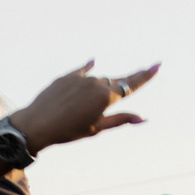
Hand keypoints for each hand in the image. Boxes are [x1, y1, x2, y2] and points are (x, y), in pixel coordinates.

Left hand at [13, 62, 155, 152]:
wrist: (36, 124)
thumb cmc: (68, 131)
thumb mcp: (97, 128)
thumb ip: (120, 119)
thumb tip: (142, 118)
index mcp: (106, 97)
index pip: (131, 85)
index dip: (145, 75)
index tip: (157, 65)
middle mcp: (95, 83)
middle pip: (117, 81)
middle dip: (129, 79)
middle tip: (145, 70)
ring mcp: (80, 78)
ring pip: (99, 79)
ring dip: (104, 85)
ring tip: (103, 95)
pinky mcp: (66, 76)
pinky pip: (82, 70)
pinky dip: (89, 68)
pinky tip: (93, 62)